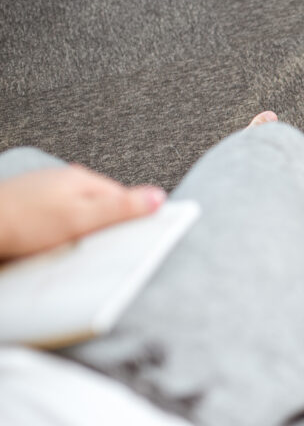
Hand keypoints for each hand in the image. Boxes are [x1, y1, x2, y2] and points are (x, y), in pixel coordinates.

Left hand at [0, 166, 165, 259]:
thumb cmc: (23, 223)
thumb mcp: (82, 219)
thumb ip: (121, 208)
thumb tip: (157, 196)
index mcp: (82, 179)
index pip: (125, 196)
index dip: (132, 218)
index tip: (136, 237)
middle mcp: (64, 179)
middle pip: (101, 204)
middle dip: (104, 225)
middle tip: (98, 247)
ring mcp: (44, 190)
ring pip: (77, 211)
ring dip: (80, 229)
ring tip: (72, 246)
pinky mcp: (28, 204)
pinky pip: (56, 218)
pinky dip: (59, 231)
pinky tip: (51, 243)